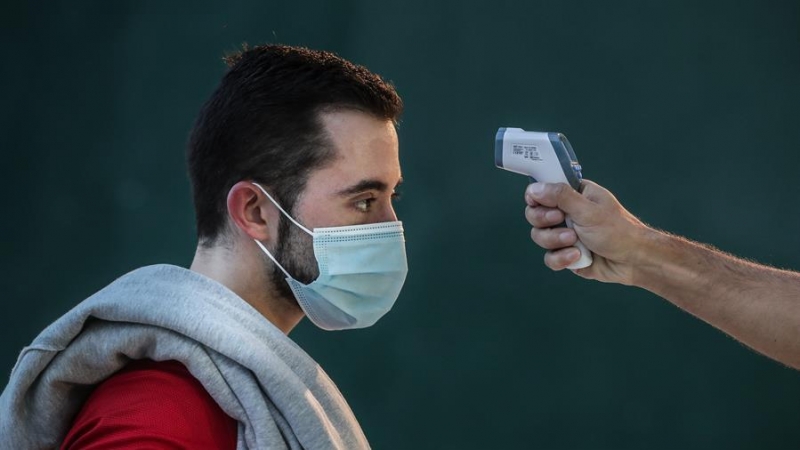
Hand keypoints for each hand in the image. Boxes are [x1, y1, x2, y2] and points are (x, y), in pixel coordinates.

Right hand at [524, 180, 650, 284]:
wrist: (634, 262)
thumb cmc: (619, 231)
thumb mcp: (588, 210)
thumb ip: (560, 197)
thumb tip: (535, 188)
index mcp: (573, 194)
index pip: (541, 190)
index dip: (536, 198)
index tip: (542, 203)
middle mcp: (567, 213)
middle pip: (535, 215)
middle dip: (546, 222)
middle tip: (561, 221)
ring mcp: (565, 234)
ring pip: (540, 237)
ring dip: (555, 241)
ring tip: (575, 242)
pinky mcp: (566, 254)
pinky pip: (549, 257)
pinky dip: (561, 258)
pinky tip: (577, 257)